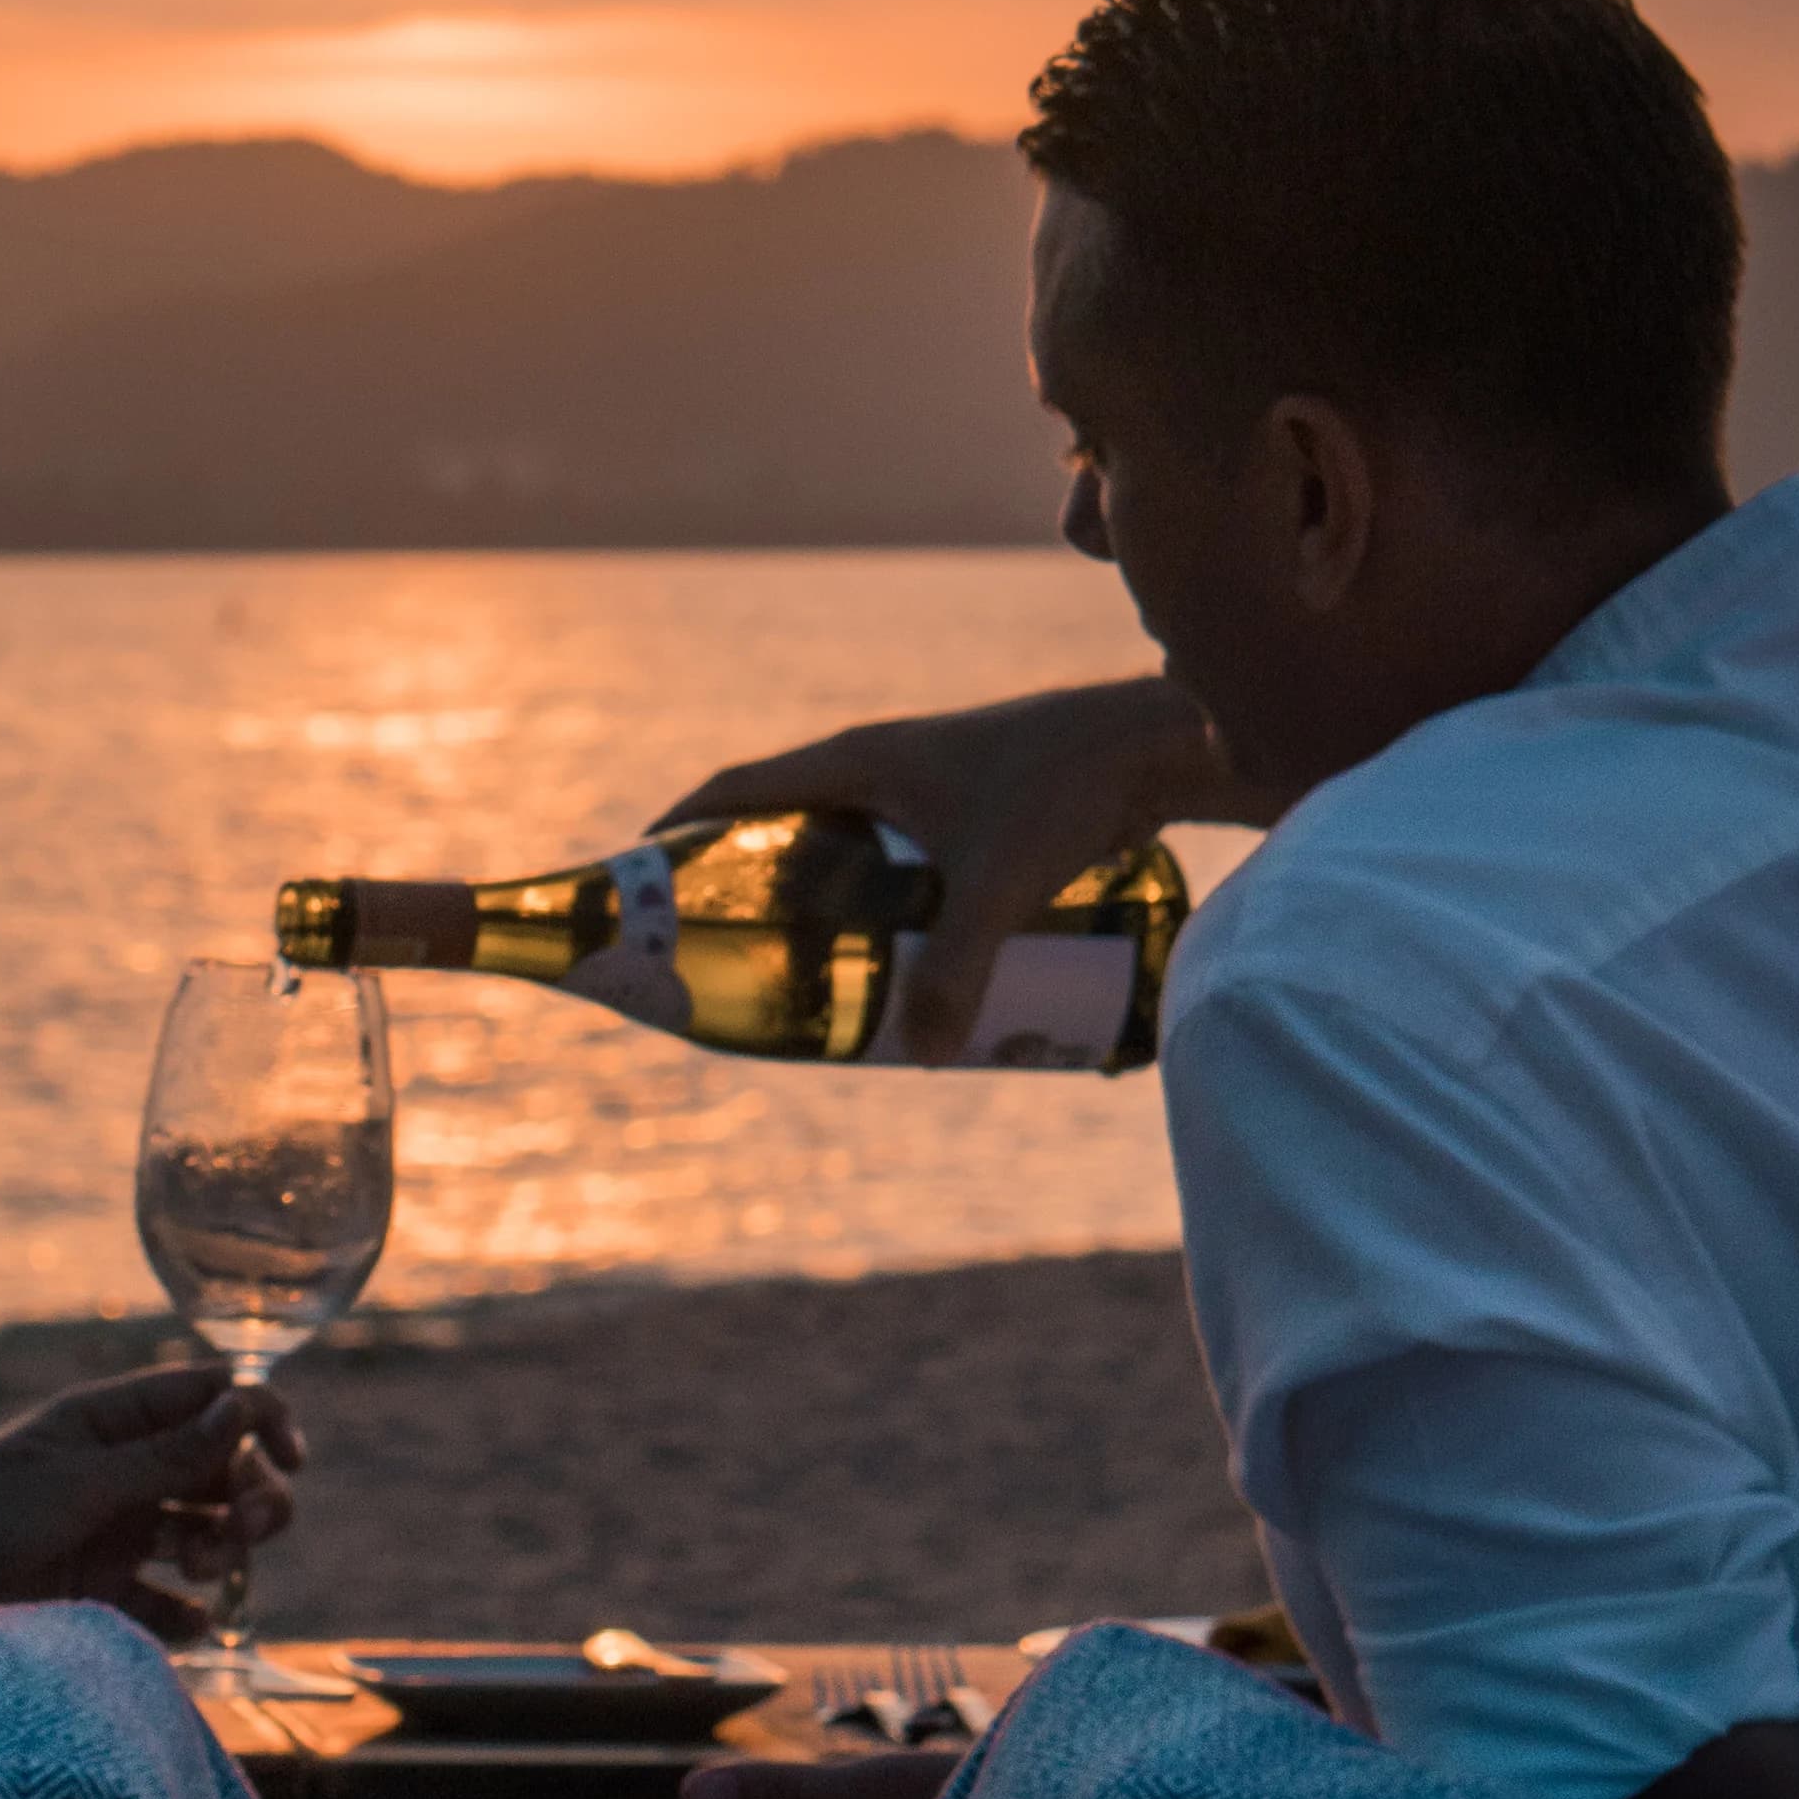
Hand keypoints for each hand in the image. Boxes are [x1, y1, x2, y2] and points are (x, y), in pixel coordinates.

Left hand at [0, 1362, 303, 1641]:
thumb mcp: (76, 1484)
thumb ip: (165, 1457)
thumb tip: (245, 1407)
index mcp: (111, 1421)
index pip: (209, 1397)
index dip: (260, 1417)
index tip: (290, 1457)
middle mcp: (122, 1472)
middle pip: (223, 1470)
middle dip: (252, 1495)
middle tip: (247, 1531)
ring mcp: (114, 1532)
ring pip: (207, 1533)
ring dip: (226, 1550)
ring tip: (200, 1572)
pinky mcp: (101, 1595)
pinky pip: (171, 1605)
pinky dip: (189, 1614)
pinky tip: (186, 1623)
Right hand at [659, 676, 1248, 1062]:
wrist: (1159, 741)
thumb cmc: (1067, 791)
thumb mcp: (999, 887)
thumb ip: (957, 972)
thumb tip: (923, 1056)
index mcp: (858, 760)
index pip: (736, 789)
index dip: (680, 834)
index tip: (640, 878)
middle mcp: (884, 763)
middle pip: (786, 824)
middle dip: (751, 887)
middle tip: (733, 957)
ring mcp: (932, 781)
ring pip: (851, 843)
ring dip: (822, 897)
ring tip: (814, 970)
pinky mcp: (978, 804)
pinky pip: (904, 856)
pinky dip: (884, 898)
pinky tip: (908, 953)